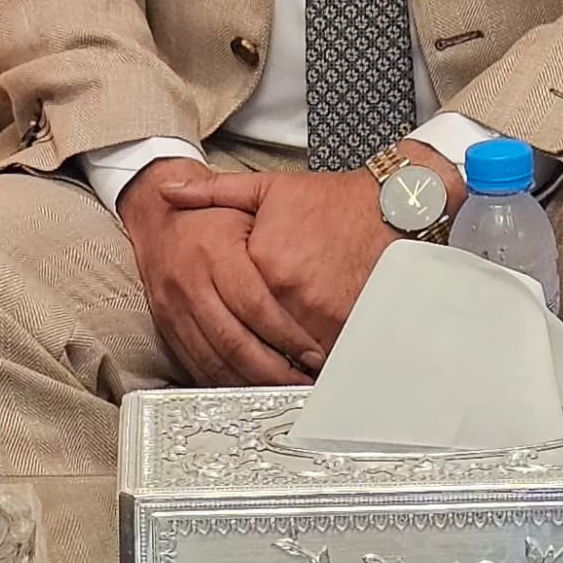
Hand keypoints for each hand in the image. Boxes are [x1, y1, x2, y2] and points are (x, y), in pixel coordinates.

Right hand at [118, 158, 328, 386]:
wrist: (154, 216)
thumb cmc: (208, 215)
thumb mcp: (243, 208)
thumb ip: (278, 236)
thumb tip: (314, 277)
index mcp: (212, 252)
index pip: (255, 306)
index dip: (287, 336)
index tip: (313, 352)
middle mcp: (190, 284)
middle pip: (235, 342)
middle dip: (274, 371)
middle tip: (304, 381)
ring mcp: (174, 310)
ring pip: (215, 362)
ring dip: (252, 384)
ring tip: (284, 392)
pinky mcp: (167, 328)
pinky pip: (196, 366)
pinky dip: (226, 384)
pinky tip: (251, 388)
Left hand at [157, 166, 409, 350]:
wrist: (393, 204)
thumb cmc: (333, 201)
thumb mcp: (269, 188)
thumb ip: (214, 192)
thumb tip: (169, 190)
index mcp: (264, 261)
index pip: (237, 311)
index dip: (231, 328)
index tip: (230, 339)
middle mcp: (291, 290)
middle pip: (263, 341)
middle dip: (258, 358)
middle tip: (255, 369)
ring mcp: (323, 311)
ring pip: (295, 355)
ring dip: (290, 368)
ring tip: (287, 374)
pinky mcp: (352, 323)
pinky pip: (328, 356)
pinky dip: (322, 363)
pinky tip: (320, 362)